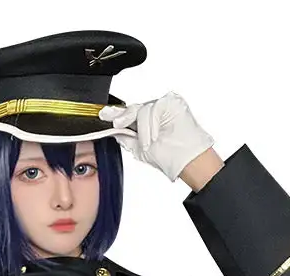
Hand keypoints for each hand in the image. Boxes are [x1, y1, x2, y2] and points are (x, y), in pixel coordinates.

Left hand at [99, 91, 214, 182]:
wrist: (186, 161)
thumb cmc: (170, 157)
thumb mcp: (140, 149)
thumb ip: (126, 137)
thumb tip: (112, 130)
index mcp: (146, 122)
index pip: (129, 114)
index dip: (116, 113)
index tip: (103, 114)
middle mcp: (155, 111)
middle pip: (133, 108)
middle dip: (123, 117)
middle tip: (116, 123)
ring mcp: (164, 105)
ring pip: (143, 109)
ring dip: (143, 129)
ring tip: (148, 143)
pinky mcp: (172, 101)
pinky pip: (153, 108)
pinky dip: (151, 124)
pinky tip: (154, 135)